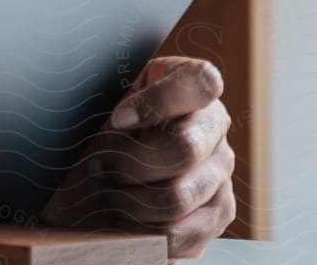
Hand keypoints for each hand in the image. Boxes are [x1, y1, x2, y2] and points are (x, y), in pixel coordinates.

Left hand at [40, 56, 235, 258]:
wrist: (122, 156)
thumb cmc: (113, 119)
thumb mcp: (111, 97)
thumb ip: (115, 102)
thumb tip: (107, 125)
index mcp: (194, 85)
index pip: (201, 82)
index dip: (158, 102)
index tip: (117, 118)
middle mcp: (215, 126)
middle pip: (184, 149)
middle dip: (127, 163)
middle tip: (95, 167)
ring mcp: (220, 170)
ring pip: (177, 196)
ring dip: (128, 201)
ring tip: (101, 197)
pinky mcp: (218, 211)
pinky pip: (182, 233)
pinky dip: (142, 232)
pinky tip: (119, 220)